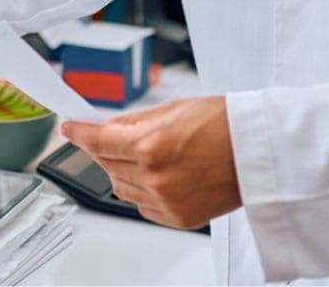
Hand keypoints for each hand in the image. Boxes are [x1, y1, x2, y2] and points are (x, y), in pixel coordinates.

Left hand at [60, 96, 242, 229]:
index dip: (78, 133)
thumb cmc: (224, 124)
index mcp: (150, 145)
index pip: (96, 141)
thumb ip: (133, 122)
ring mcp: (166, 201)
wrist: (259, 152)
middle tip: (118, 138)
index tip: (68, 128)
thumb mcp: (172, 109)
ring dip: (122, 170)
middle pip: (106, 165)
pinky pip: (142, 205)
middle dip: (106, 149)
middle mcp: (155, 177)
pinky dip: (142, 190)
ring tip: (149, 155)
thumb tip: (105, 128)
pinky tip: (161, 175)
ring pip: (120, 187)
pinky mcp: (178, 218)